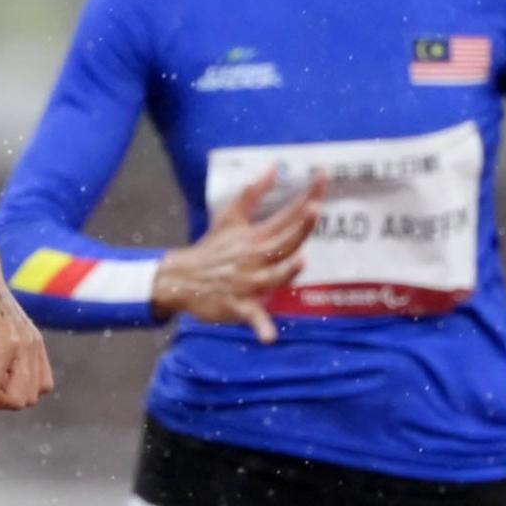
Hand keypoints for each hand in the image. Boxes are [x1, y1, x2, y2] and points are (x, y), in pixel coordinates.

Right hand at [151, 167, 320, 342]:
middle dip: (299, 227)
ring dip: (285, 271)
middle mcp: (254, 257)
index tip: (324, 177)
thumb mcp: (231, 218)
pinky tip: (269, 338)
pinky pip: (252, 317)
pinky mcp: (238, 305)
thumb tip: (275, 167)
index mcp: (254, 236)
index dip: (307, 197)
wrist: (180, 279)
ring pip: (271, 277)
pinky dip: (261, 327)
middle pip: (283, 242)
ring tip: (300, 262)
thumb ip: (254, 193)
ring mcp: (247, 282)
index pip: (286, 214)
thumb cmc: (211, 248)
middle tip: (314, 209)